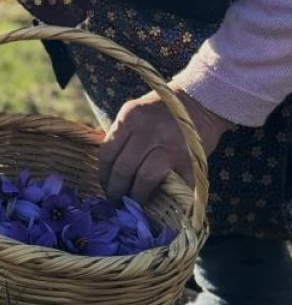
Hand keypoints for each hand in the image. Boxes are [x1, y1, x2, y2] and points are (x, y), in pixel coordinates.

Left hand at [99, 88, 233, 203]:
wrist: (200, 102)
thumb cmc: (162, 111)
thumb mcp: (136, 113)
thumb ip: (122, 135)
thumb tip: (109, 166)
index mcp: (129, 118)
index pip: (107, 152)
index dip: (103, 174)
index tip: (104, 184)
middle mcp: (146, 131)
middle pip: (123, 168)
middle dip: (116, 189)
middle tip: (115, 199)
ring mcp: (168, 146)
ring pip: (143, 178)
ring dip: (136, 195)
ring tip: (133, 202)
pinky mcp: (187, 160)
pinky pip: (170, 182)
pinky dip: (162, 194)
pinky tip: (155, 200)